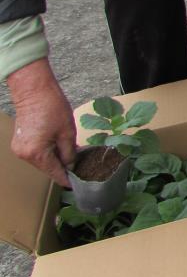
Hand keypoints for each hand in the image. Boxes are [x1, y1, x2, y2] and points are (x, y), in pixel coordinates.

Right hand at [7, 59, 75, 186]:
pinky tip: (58, 147)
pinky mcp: (19, 142)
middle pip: (47, 168)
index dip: (66, 179)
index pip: (54, 173)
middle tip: (78, 167)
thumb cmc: (53, 108)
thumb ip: (69, 153)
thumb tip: (71, 166)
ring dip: (54, 159)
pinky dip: (47, 152)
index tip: (76, 184)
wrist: (34, 91)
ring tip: (70, 155)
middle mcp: (25, 155)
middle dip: (62, 168)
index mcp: (37, 154)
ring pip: (41, 161)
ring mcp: (20, 149)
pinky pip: (36, 153)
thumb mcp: (67, 132)